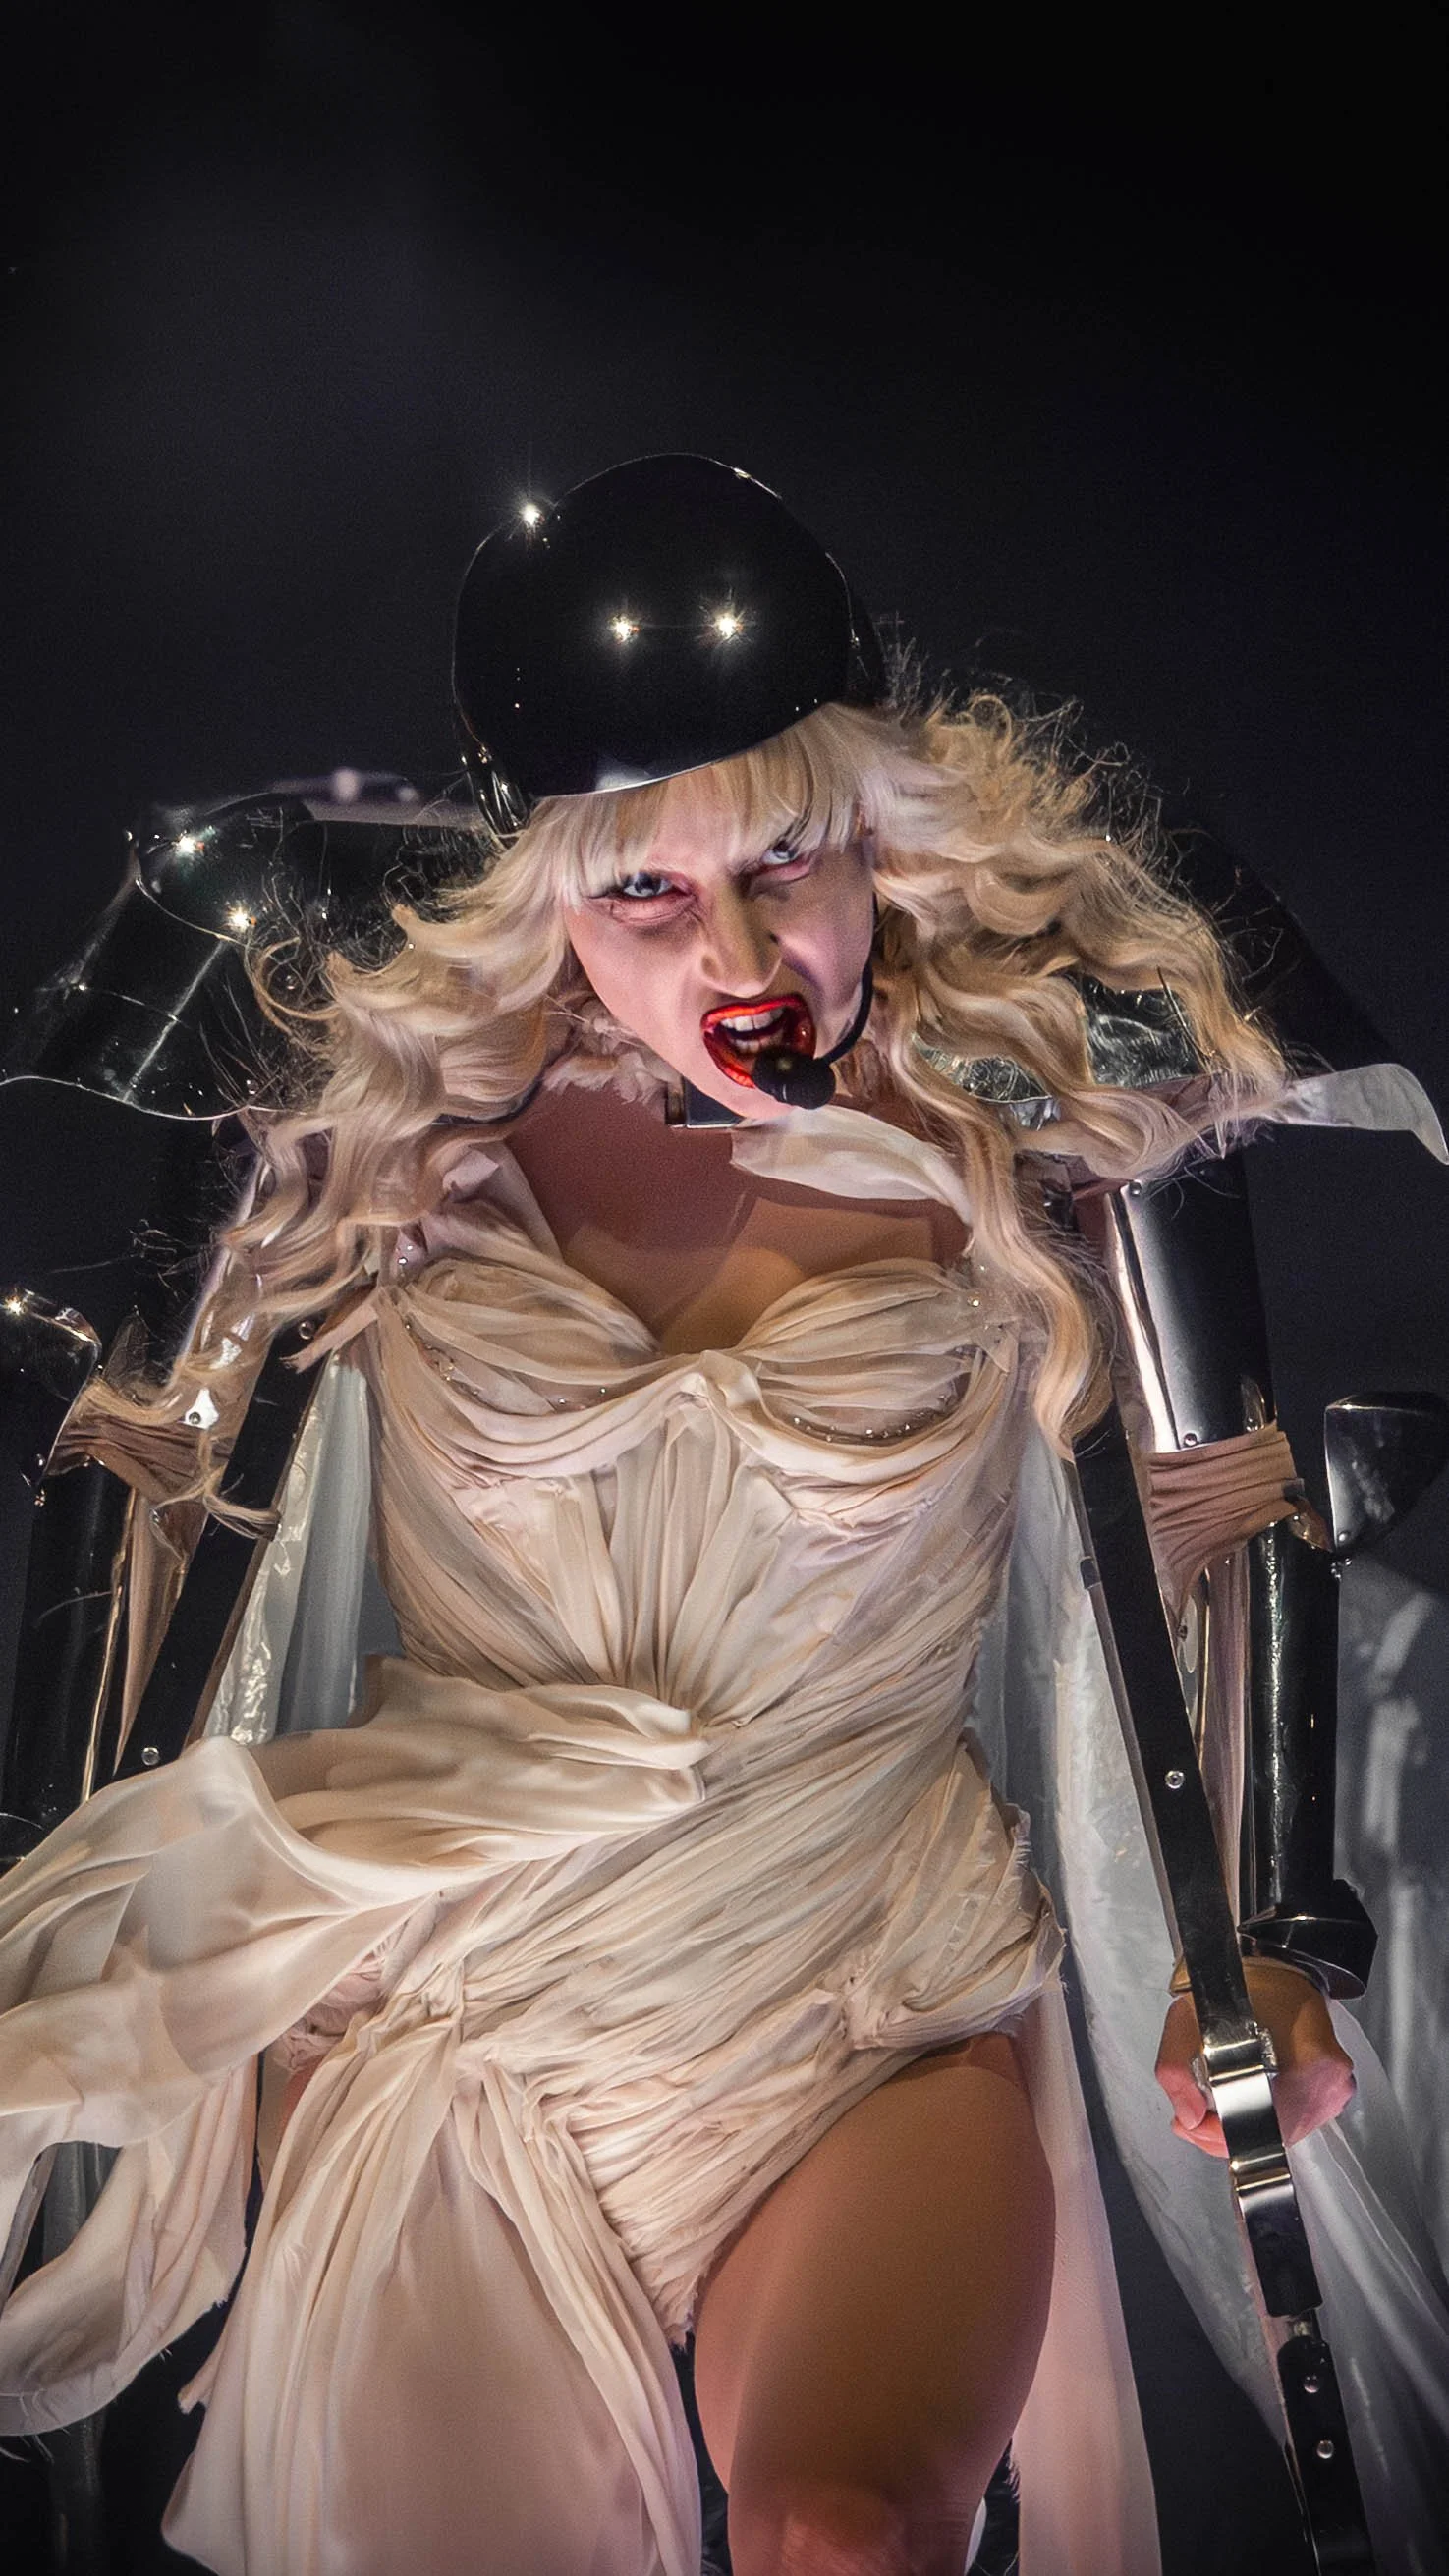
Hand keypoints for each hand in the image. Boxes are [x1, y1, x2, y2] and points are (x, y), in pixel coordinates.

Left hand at [1155, 1957, 1356, 2158]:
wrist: (1281, 1965)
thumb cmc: (1245, 1987)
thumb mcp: (1190, 2017)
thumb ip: (1175, 2069)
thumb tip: (1188, 2116)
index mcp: (1305, 2066)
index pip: (1257, 2127)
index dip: (1217, 2133)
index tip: (1197, 2119)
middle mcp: (1327, 2084)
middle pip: (1267, 2136)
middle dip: (1229, 2129)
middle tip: (1205, 2105)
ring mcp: (1334, 2092)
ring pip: (1280, 2133)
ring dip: (1249, 2123)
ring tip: (1231, 2092)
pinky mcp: (1334, 2094)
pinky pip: (1294, 2122)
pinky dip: (1268, 2115)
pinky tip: (1254, 2091)